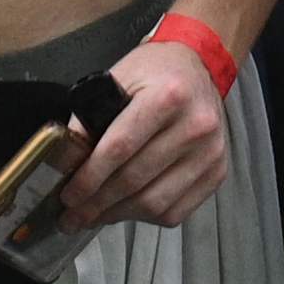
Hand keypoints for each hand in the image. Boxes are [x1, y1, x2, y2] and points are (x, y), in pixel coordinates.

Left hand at [62, 35, 232, 230]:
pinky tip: (125, 210)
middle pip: (136, 179)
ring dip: (118, 215)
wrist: (197, 66)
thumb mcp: (116, 79)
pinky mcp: (217, 172)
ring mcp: (210, 152)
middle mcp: (195, 125)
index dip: (90, 177)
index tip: (68, 195)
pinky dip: (145, 217)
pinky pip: (176, 211)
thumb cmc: (154, 72)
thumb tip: (66, 164)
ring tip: (94, 217)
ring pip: (155, 203)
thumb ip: (90, 119)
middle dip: (97, 203)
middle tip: (72, 216)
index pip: (121, 147)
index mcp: (168, 95)